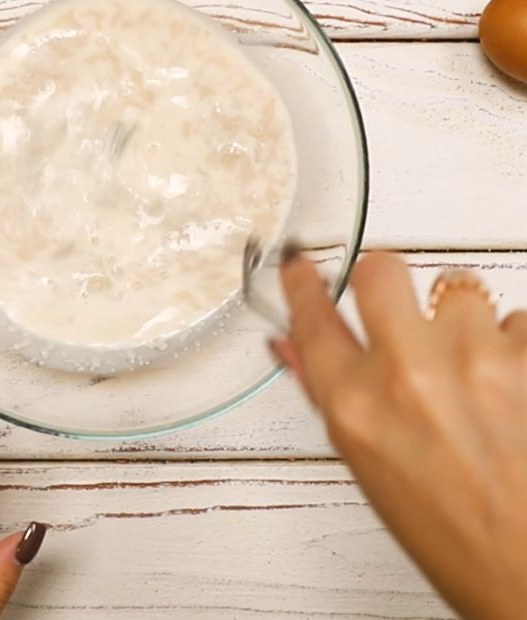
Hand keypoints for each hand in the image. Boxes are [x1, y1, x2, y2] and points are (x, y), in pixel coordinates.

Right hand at [275, 249, 526, 619]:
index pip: (312, 318)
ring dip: (462, 324)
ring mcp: (477, 360)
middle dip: (384, 278)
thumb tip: (291, 342)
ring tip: (474, 372)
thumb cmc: (448, 530)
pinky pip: (518, 318)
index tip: (301, 265)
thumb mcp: (366, 461)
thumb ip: (326, 390)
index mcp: (355, 407)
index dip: (303, 283)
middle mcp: (409, 374)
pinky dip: (514, 344)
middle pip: (381, 270)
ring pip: (458, 292)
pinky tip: (510, 386)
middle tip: (400, 302)